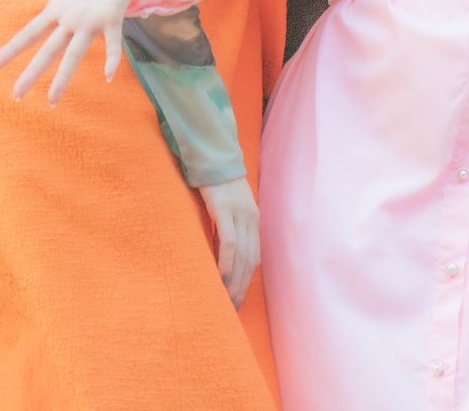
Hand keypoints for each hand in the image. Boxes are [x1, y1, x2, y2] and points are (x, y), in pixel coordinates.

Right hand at [0, 0, 141, 104]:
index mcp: (58, 8)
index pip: (29, 33)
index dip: (11, 50)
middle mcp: (72, 20)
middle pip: (48, 51)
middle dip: (32, 72)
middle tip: (15, 96)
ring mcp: (92, 21)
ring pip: (74, 53)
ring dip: (64, 76)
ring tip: (52, 99)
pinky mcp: (113, 17)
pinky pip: (113, 41)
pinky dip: (112, 58)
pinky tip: (108, 76)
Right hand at [197, 175, 260, 307]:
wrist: (213, 159)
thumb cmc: (218, 187)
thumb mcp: (229, 210)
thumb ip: (230, 231)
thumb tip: (223, 257)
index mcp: (254, 221)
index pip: (254, 259)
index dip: (247, 281)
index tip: (238, 300)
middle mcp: (251, 220)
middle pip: (250, 262)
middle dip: (242, 287)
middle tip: (232, 309)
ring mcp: (239, 215)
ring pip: (241, 256)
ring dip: (234, 280)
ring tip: (226, 299)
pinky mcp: (224, 211)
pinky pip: (228, 242)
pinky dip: (226, 262)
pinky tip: (221, 276)